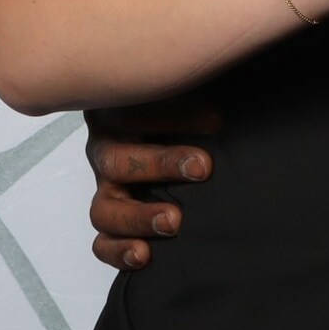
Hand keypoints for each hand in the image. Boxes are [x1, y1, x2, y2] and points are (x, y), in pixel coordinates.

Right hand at [85, 94, 220, 271]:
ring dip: (139, 216)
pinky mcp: (111, 218)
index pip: (135, 110)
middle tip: (203, 167)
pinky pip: (102, 241)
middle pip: (118, 159)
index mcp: (117, 109)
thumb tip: (227, 74)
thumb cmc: (181, 104)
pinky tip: (144, 255)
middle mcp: (106, 148)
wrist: (168, 133)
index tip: (217, 122)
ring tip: (174, 221)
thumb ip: (196, 80)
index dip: (175, 117)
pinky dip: (119, 251)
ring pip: (104, 208)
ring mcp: (106, 187)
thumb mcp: (183, 87)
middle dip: (161, 164)